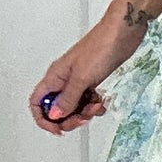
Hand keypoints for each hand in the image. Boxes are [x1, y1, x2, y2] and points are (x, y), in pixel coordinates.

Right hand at [28, 9, 148, 135]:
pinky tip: (102, 100)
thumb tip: (54, 115)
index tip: (57, 128)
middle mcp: (64, 80)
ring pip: (75, 107)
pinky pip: (89, 102)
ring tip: (96, 105)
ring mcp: (79, 81)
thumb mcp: (82, 77)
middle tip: (83, 117)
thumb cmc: (101, 46)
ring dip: (86, 112)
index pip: (37, 103)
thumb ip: (68, 98)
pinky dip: (95, 105)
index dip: (43, 119)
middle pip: (57, 110)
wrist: (123, 33)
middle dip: (70, 118)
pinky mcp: (92, 81)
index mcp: (55, 77)